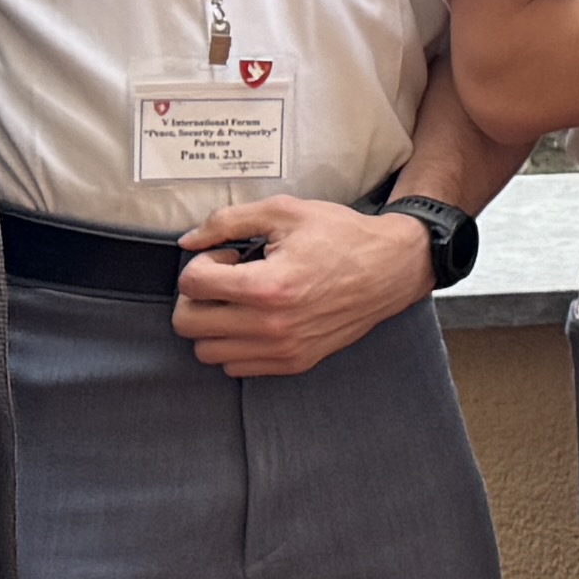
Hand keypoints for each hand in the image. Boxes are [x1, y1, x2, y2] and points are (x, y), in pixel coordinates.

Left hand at [172, 197, 434, 375]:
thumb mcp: (285, 212)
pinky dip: (234, 346)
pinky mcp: (295, 362)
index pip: (191, 284)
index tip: (226, 258)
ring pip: (206, 351)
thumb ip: (228, 221)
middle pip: (188, 323)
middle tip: (223, 281)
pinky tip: (253, 320)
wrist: (391, 268)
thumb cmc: (342, 237)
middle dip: (196, 296)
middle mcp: (272, 325)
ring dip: (212, 324)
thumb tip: (189, 240)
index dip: (201, 263)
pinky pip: (236, 367)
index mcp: (268, 285)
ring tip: (238, 302)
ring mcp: (283, 348)